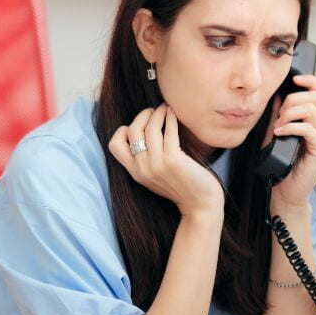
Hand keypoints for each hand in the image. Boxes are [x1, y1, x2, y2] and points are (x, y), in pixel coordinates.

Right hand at [109, 104, 223, 217]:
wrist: (201, 205)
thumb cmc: (182, 187)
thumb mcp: (156, 176)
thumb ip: (146, 159)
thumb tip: (144, 130)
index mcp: (135, 173)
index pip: (115, 145)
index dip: (124, 130)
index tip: (140, 125)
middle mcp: (142, 168)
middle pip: (132, 131)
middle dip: (142, 115)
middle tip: (154, 110)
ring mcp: (157, 164)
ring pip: (150, 128)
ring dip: (158, 113)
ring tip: (166, 108)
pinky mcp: (173, 160)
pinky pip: (168, 132)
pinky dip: (171, 119)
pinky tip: (174, 114)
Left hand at [263, 74, 315, 211]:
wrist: (285, 192)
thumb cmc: (280, 164)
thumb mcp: (276, 133)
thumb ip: (279, 115)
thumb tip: (278, 94)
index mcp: (312, 121)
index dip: (311, 81)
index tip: (294, 80)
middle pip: (315, 97)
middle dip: (293, 100)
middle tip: (279, 116)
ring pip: (312, 110)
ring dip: (290, 113)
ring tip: (278, 126)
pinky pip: (308, 129)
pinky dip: (291, 127)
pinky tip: (279, 133)